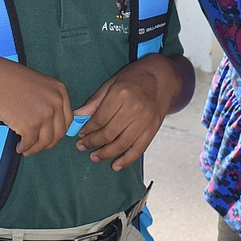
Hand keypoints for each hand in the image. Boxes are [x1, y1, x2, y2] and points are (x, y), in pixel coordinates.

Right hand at [0, 55, 71, 155]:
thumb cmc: (10, 80)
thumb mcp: (39, 85)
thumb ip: (49, 100)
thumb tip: (51, 123)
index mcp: (60, 90)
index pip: (68, 119)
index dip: (59, 131)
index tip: (51, 137)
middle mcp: (56, 102)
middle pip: (59, 133)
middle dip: (48, 143)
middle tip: (38, 146)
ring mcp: (44, 114)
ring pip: (46, 141)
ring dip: (36, 149)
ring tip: (27, 149)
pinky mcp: (31, 125)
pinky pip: (30, 143)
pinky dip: (24, 148)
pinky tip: (19, 147)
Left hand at [73, 55, 187, 170]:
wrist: (162, 76)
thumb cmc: (134, 77)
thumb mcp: (112, 83)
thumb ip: (95, 101)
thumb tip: (77, 116)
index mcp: (122, 94)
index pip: (100, 119)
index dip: (88, 129)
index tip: (80, 134)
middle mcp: (134, 108)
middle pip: (109, 133)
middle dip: (93, 143)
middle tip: (82, 147)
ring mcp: (146, 120)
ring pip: (122, 144)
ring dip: (106, 154)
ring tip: (94, 157)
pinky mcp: (154, 128)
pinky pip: (139, 149)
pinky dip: (127, 160)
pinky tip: (116, 165)